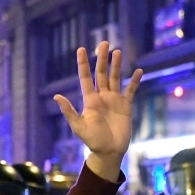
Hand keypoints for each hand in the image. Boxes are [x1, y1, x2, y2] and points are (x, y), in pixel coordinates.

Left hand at [53, 41, 142, 180]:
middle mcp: (102, 97)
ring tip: (117, 51)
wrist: (109, 152)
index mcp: (90, 100)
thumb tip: (56, 96)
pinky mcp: (126, 106)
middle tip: (103, 43)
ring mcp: (114, 100)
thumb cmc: (92, 141)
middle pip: (101, 74)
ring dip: (116, 65)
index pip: (85, 77)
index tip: (81, 49)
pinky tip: (138, 71)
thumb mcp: (79, 126)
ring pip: (115, 78)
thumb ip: (69, 111)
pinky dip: (134, 81)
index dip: (83, 64)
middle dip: (102, 59)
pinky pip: (131, 91)